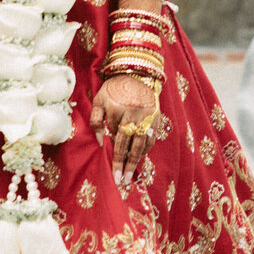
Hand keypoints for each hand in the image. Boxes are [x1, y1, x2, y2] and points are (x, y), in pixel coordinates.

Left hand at [90, 74, 158, 189]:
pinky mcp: (157, 117)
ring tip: (132, 174)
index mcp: (118, 108)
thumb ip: (96, 120)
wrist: (137, 73)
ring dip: (137, 160)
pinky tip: (140, 158)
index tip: (113, 172)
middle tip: (123, 180)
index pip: (116, 137)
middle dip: (126, 163)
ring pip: (142, 142)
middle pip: (130, 143)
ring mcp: (147, 116)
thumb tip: (102, 141)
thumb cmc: (114, 88)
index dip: (115, 154)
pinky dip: (146, 149)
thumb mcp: (99, 99)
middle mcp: (134, 113)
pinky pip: (152, 137)